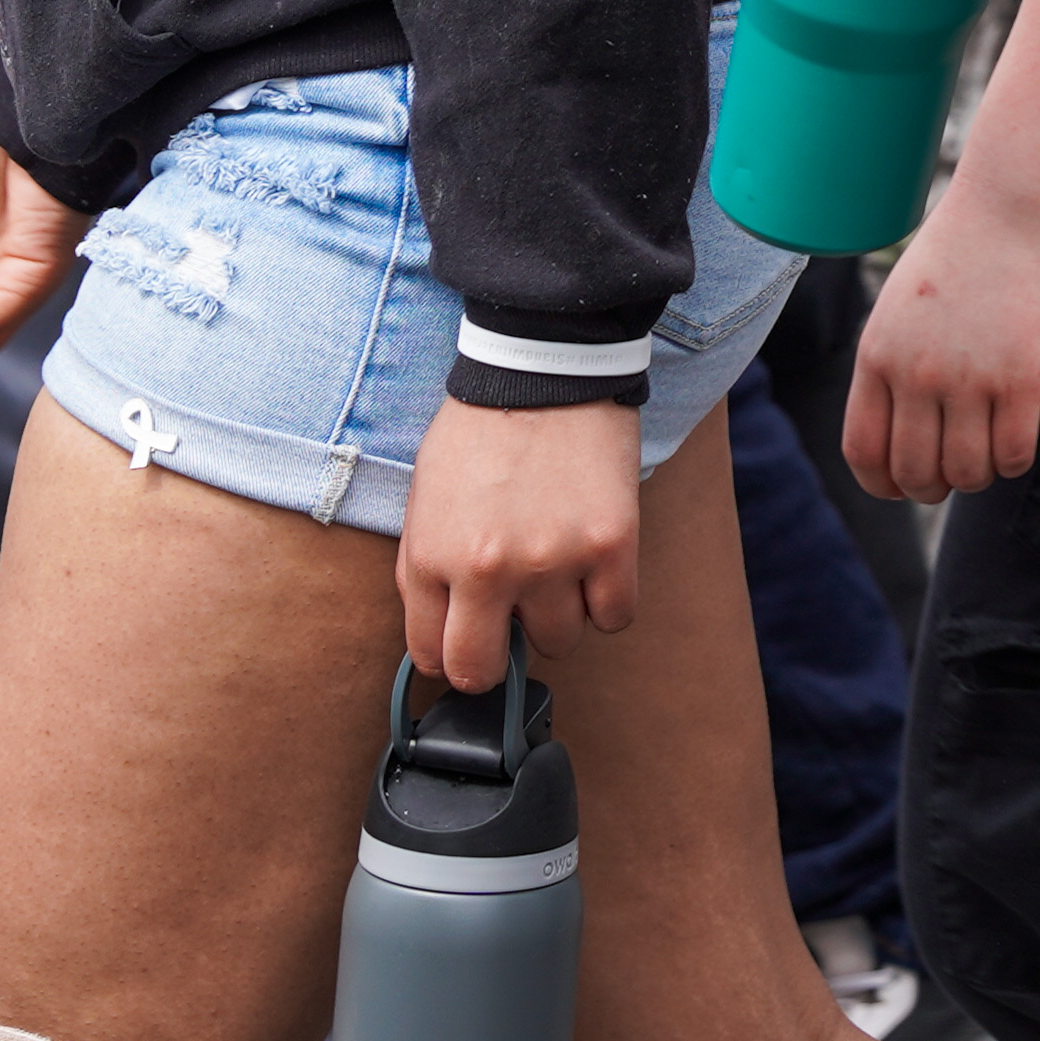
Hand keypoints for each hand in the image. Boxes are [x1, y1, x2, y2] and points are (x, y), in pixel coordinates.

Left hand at [399, 399, 643, 692]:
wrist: (544, 369)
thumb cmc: (479, 432)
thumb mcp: (423, 505)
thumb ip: (425, 573)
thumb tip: (440, 636)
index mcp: (433, 559)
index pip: (433, 658)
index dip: (451, 655)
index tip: (470, 640)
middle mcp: (489, 570)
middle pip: (485, 671)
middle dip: (495, 660)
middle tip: (510, 627)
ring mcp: (554, 559)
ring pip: (559, 642)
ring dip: (558, 616)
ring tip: (558, 570)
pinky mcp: (611, 543)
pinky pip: (616, 616)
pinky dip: (608, 602)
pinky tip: (596, 569)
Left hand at [849, 196, 1039, 498]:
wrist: (1010, 210)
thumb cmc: (956, 255)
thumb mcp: (897, 309)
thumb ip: (889, 366)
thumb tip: (896, 433)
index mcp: (877, 358)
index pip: (865, 452)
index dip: (882, 484)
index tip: (902, 487)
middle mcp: (916, 375)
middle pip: (915, 472)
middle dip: (932, 488)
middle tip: (952, 477)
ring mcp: (970, 378)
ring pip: (967, 471)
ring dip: (977, 478)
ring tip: (987, 458)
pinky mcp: (1023, 376)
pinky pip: (1013, 452)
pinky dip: (1013, 462)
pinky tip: (1016, 441)